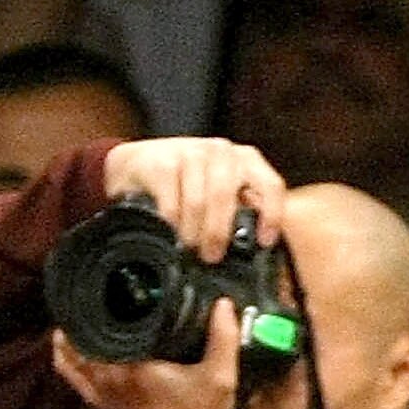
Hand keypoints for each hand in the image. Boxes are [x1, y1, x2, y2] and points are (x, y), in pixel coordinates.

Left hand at [53, 298, 240, 408]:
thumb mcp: (220, 376)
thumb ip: (223, 338)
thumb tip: (223, 303)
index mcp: (132, 365)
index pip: (103, 326)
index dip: (98, 301)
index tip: (104, 281)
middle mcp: (108, 375)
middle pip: (83, 335)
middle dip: (84, 312)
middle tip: (93, 289)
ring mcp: (99, 390)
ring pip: (70, 354)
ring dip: (71, 332)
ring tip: (79, 308)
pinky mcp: (98, 401)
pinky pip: (70, 375)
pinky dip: (64, 357)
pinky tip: (64, 341)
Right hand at [100, 135, 287, 258]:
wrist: (137, 163)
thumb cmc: (184, 183)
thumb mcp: (217, 190)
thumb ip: (237, 209)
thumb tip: (253, 246)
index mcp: (245, 159)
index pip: (270, 184)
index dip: (271, 215)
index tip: (264, 241)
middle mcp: (221, 151)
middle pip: (226, 197)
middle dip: (219, 232)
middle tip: (212, 256)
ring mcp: (191, 153)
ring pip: (198, 202)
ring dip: (193, 232)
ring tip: (189, 247)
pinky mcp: (162, 163)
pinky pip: (171, 202)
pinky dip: (172, 224)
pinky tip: (170, 232)